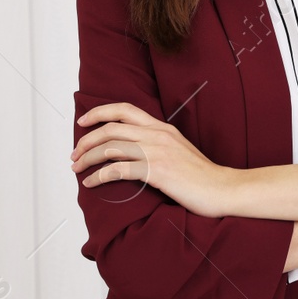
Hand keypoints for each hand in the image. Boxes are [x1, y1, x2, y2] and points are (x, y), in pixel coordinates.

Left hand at [72, 102, 231, 216]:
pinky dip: (99, 176)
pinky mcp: (157, 171)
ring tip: (77, 169)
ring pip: (111, 147)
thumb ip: (157, 144)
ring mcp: (157, 152)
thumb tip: (132, 150)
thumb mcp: (178, 150)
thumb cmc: (201, 176)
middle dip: (86, 140)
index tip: (83, 122)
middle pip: (111, 128)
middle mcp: (157, 135)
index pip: (125, 109)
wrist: (223, 189)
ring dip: (88, 158)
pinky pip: (118, 170)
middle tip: (74, 154)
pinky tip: (91, 184)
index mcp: (162, 128)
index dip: (99, 112)